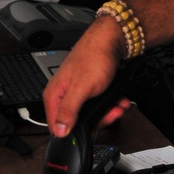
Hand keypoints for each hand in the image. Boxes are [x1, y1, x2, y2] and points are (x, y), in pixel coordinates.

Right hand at [44, 17, 123, 135]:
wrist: (111, 40)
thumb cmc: (94, 57)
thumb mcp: (81, 88)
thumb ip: (69, 110)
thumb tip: (59, 130)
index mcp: (55, 95)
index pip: (56, 126)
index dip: (74, 132)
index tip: (91, 129)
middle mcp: (63, 95)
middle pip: (77, 122)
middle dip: (98, 120)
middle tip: (111, 115)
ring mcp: (76, 92)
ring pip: (91, 114)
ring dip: (108, 113)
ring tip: (118, 106)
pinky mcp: (89, 90)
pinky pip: (98, 105)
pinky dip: (111, 105)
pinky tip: (119, 102)